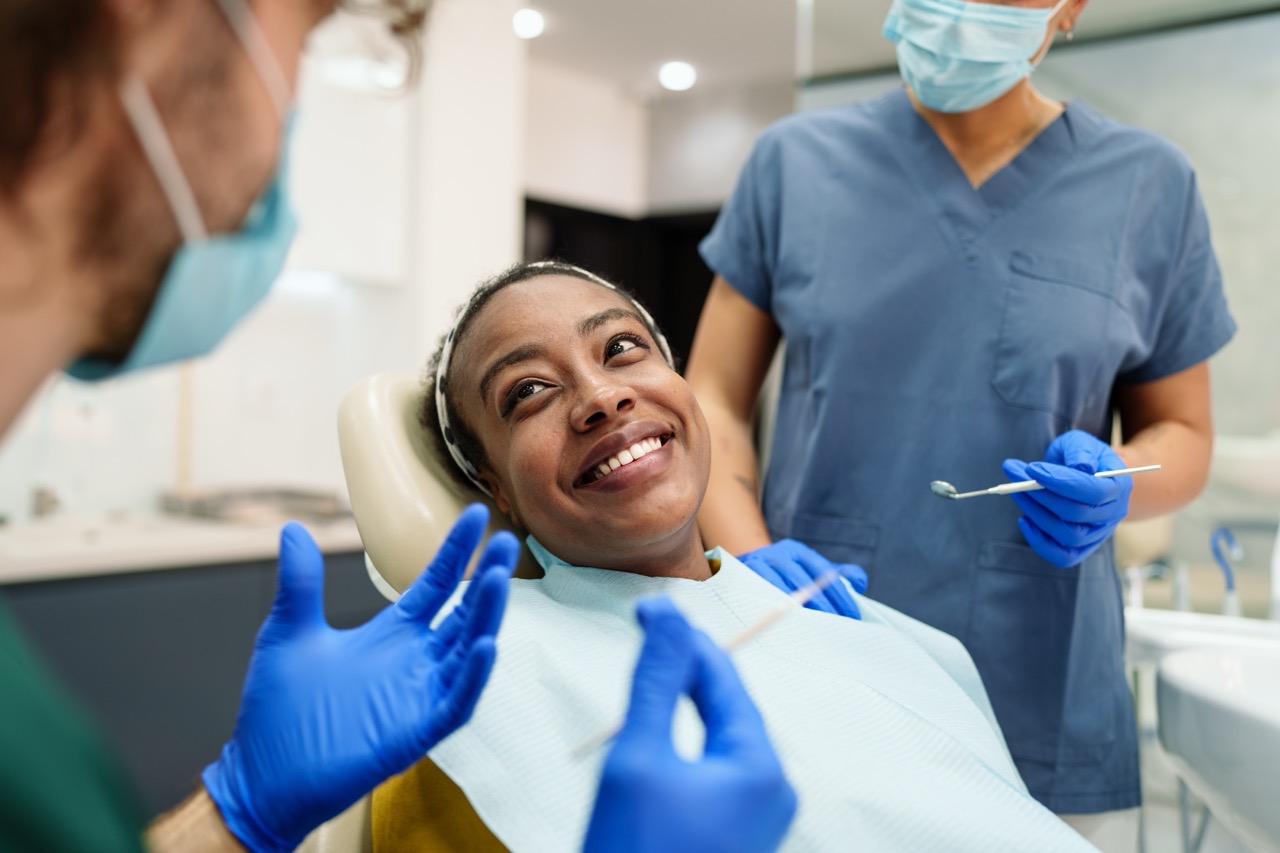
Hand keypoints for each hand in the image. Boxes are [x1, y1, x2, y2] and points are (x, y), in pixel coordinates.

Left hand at [201, 504, 517, 852]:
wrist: (262, 776)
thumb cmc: (279, 711)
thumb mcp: (289, 633)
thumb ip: (301, 583)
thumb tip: (293, 530)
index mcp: (392, 635)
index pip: (436, 585)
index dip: (456, 551)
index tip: (475, 515)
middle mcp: (415, 661)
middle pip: (464, 612)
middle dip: (487, 577)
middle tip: (507, 542)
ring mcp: (419, 696)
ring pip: (467, 651)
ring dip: (485, 618)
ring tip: (497, 581)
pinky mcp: (417, 731)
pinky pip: (456, 702)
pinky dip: (472, 676)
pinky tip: (483, 647)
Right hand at [583, 596, 796, 852]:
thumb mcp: (638, 758)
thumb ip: (655, 680)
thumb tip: (666, 613)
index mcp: (760, 766)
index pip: (722, 677)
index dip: (680, 638)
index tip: (643, 610)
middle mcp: (771, 788)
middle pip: (725, 703)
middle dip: (683, 668)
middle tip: (642, 635)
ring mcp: (756, 814)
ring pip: (719, 733)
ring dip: (682, 702)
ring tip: (646, 676)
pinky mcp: (735, 832)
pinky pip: (714, 766)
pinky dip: (683, 739)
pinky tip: (655, 731)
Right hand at [739, 539, 866, 618]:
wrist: (740, 571)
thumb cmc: (784, 577)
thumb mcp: (810, 571)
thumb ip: (838, 575)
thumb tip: (860, 583)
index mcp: (796, 551)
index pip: (823, 571)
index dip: (840, 594)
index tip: (853, 614)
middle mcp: (777, 555)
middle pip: (805, 582)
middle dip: (825, 607)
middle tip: (839, 627)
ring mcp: (759, 566)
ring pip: (784, 592)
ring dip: (803, 613)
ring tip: (820, 631)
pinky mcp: (745, 580)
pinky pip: (765, 599)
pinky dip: (780, 613)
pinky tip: (793, 628)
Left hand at [1002, 430, 1133, 567]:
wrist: (1087, 474)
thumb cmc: (1082, 456)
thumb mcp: (1081, 442)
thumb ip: (1080, 450)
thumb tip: (1081, 467)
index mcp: (1119, 487)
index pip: (1094, 492)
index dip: (1061, 482)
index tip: (1032, 468)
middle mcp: (1112, 515)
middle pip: (1076, 514)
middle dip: (1041, 494)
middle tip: (1015, 475)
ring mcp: (1098, 534)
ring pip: (1067, 535)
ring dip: (1036, 513)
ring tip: (1017, 491)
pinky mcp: (1081, 547)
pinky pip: (1062, 556)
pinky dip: (1039, 542)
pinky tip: (1023, 520)